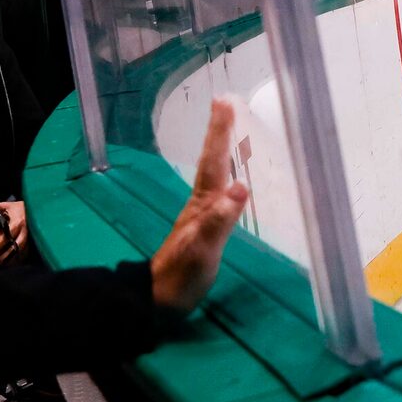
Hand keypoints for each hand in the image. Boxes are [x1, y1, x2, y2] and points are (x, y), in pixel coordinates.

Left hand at [0, 200, 28, 266]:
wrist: (36, 205)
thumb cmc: (20, 206)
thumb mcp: (6, 205)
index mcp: (16, 222)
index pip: (4, 237)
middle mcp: (24, 231)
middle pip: (12, 247)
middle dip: (0, 255)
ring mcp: (29, 237)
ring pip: (19, 251)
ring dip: (8, 258)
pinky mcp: (32, 240)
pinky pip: (25, 252)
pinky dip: (17, 258)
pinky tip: (9, 262)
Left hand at [151, 97, 248, 313]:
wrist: (160, 299)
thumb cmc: (182, 275)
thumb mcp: (203, 249)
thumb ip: (220, 219)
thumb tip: (241, 185)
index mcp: (203, 204)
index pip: (214, 162)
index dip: (220, 133)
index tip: (224, 102)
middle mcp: (203, 203)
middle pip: (213, 160)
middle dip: (219, 131)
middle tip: (225, 102)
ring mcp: (203, 214)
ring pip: (215, 172)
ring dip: (221, 148)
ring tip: (228, 127)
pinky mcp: (207, 227)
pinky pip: (220, 190)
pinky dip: (226, 174)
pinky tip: (232, 177)